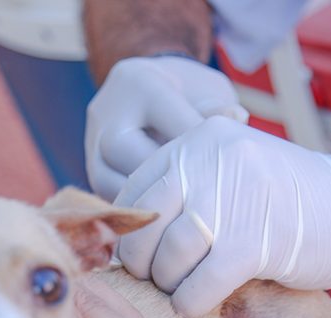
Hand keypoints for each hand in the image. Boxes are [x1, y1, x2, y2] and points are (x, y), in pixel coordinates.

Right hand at [85, 56, 247, 201]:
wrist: (141, 92)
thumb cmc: (184, 94)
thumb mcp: (204, 89)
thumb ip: (215, 108)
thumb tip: (238, 118)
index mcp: (140, 84)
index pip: (176, 124)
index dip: (205, 151)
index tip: (229, 170)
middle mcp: (108, 114)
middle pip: (139, 158)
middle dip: (174, 181)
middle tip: (204, 201)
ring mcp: (93, 144)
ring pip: (120, 185)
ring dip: (153, 203)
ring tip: (185, 216)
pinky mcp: (92, 170)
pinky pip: (113, 198)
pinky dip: (140, 210)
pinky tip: (167, 220)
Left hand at [115, 116, 330, 317]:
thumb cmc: (292, 198)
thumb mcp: (235, 171)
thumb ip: (190, 187)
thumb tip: (136, 234)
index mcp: (200, 141)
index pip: (136, 190)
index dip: (132, 232)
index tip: (142, 254)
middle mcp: (210, 161)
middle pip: (147, 226)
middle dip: (143, 263)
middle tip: (159, 279)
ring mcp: (232, 199)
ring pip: (169, 257)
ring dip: (169, 285)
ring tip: (181, 291)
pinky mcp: (253, 241)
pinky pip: (199, 285)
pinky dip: (191, 303)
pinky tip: (197, 305)